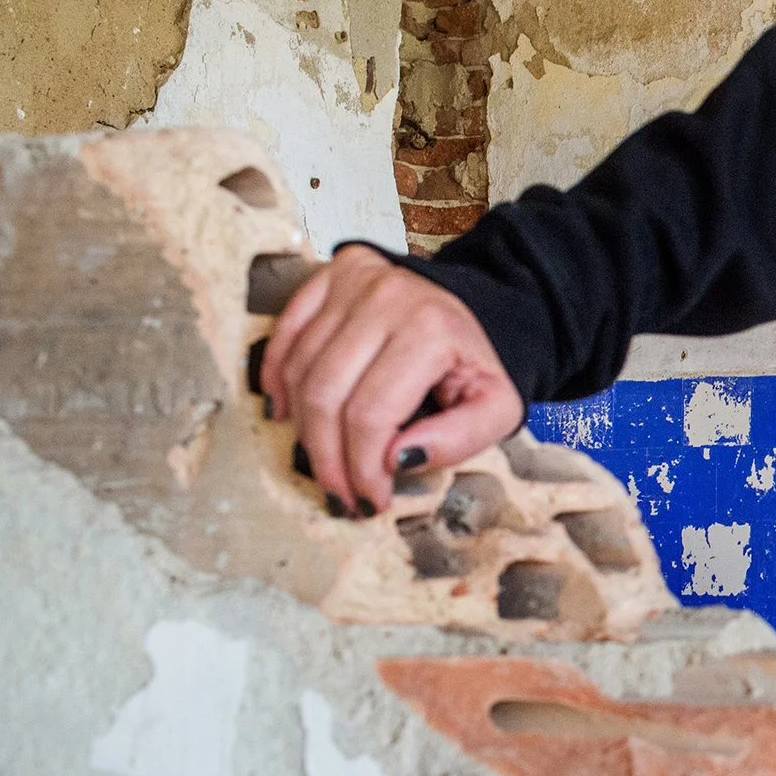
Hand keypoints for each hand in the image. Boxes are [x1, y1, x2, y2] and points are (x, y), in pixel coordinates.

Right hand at [259, 246, 523, 517]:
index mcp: (430, 330)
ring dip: (303, 428)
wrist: (482, 306)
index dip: (361, 466)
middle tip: (340, 494)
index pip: (371, 413)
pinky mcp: (330, 275)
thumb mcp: (497, 409)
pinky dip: (277, 378)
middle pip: (326, 394)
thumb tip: (395, 461)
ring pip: (300, 369)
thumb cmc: (480, 364)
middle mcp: (385, 298)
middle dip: (327, 457)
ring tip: (323, 462)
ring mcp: (353, 282)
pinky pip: (285, 333)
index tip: (369, 500)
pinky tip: (286, 414)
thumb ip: (457, 440)